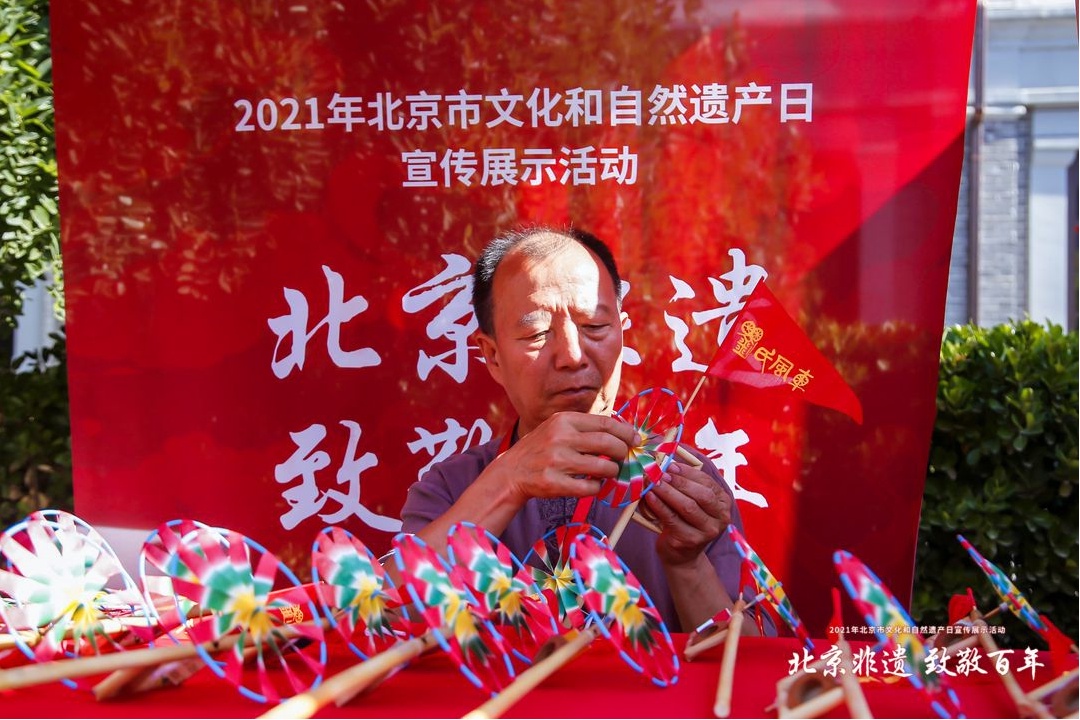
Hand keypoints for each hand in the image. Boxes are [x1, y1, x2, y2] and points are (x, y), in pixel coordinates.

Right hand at [487, 411, 637, 504]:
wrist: (511, 472)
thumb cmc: (540, 449)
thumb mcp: (557, 428)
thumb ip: (584, 428)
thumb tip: (622, 432)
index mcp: (564, 420)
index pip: (606, 423)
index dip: (626, 432)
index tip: (635, 440)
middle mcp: (561, 438)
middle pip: (609, 443)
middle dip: (623, 452)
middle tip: (624, 458)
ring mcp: (557, 461)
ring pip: (604, 467)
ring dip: (612, 472)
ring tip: (608, 473)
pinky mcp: (554, 483)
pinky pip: (590, 487)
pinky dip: (597, 487)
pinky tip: (592, 484)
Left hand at [643, 460, 731, 566]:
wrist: (682, 556)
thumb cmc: (685, 522)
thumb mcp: (691, 502)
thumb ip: (685, 485)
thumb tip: (666, 464)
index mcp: (723, 503)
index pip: (707, 483)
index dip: (688, 472)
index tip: (670, 465)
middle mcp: (721, 518)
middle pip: (701, 495)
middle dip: (679, 481)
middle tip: (660, 473)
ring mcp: (707, 531)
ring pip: (687, 507)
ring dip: (668, 492)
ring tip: (653, 482)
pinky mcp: (690, 540)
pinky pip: (672, 519)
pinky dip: (659, 506)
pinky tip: (650, 497)